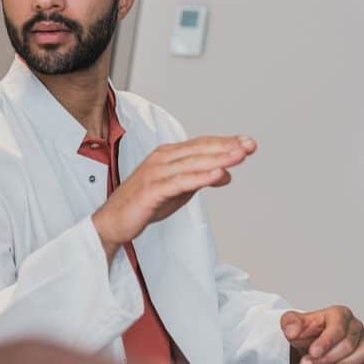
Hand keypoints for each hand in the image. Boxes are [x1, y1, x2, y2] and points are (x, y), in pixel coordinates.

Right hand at [92, 135, 255, 259]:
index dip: (225, 142)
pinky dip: (201, 177)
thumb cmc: (144, 203)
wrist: (114, 221)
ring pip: (193, 163)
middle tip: (249, 145)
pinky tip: (218, 175)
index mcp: (168, 155)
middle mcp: (162, 159)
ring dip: (218, 159)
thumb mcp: (179, 190)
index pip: (202, 144)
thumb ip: (200, 179)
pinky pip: (181, 182)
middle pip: (200, 150)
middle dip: (227, 147)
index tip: (247, 143)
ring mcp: (156, 173)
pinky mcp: (152, 190)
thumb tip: (225, 174)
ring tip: (239, 156)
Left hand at [280, 305, 363, 363]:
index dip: (326, 342)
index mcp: (340, 314)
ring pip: (361, 355)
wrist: (312, 342)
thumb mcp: (292, 322)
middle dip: (327, 358)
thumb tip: (292, 331)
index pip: (338, 328)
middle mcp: (355, 326)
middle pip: (348, 345)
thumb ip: (290, 322)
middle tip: (309, 363)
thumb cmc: (307, 331)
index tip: (313, 353)